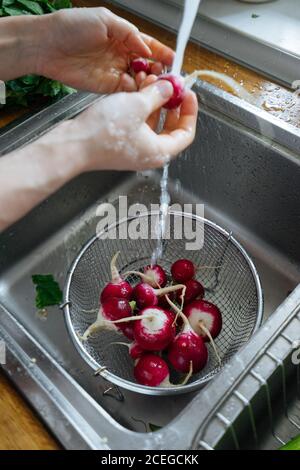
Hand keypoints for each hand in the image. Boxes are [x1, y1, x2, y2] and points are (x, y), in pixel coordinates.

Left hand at [37, 7, 173, 92]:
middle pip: (147, 66)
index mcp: (123, 36)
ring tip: (154, 84)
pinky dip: (135, 92)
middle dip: (158, 71)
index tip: (174, 61)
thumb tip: (147, 49)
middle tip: (166, 77)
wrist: (47, 45)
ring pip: (139, 81)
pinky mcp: (106, 87)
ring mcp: (114, 72)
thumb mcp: (106, 20)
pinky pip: (126, 92)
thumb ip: (130, 34)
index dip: (162, 53)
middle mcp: (121, 55)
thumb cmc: (72, 26)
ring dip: (148, 83)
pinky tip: (140, 90)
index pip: (148, 46)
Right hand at [39, 80, 197, 170]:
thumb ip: (158, 95)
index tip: (187, 94)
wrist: (72, 145)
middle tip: (172, 88)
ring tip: (152, 85)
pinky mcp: (121, 145)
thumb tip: (170, 88)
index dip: (190, 112)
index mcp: (160, 151)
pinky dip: (141, 111)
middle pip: (171, 130)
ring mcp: (134, 151)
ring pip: (153, 126)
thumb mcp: (136, 105)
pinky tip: (136, 95)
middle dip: (172, 107)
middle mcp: (149, 155)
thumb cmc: (103, 132)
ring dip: (155, 106)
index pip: (186, 134)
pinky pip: (138, 127)